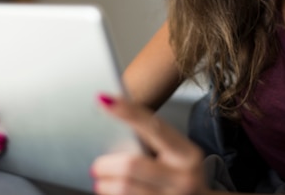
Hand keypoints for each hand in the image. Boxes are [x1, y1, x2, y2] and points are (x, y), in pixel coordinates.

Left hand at [90, 94, 208, 194]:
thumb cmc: (183, 174)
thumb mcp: (178, 154)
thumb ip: (154, 140)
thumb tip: (117, 115)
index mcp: (188, 154)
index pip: (153, 128)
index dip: (127, 112)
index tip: (104, 99)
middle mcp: (184, 178)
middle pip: (131, 166)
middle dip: (106, 164)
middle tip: (97, 165)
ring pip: (124, 188)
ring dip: (106, 184)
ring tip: (102, 181)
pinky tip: (113, 192)